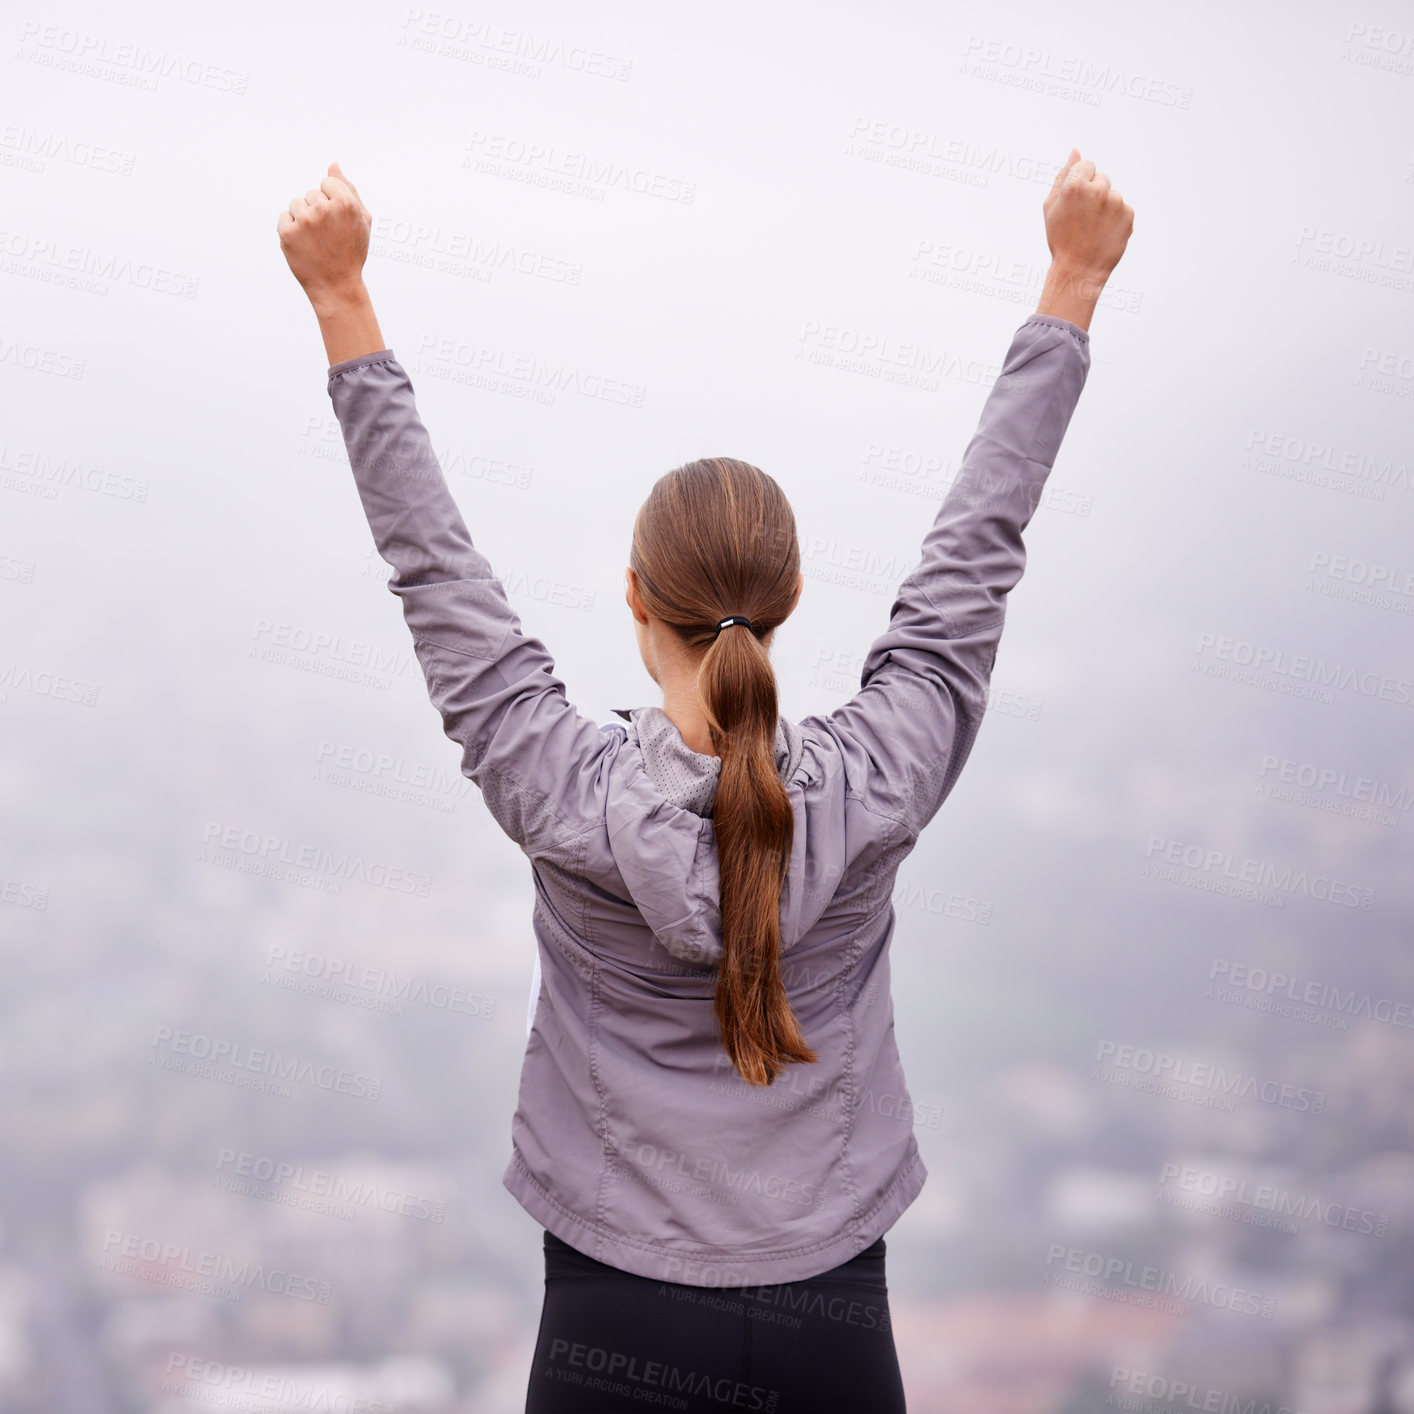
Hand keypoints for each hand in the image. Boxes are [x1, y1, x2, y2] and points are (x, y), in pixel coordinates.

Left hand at [277, 161, 372, 304]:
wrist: (337, 286)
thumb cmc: (351, 252)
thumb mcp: (361, 221)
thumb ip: (348, 189)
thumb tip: (333, 164)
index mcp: (345, 203)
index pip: (327, 183)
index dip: (332, 202)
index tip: (338, 223)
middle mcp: (324, 209)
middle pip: (311, 194)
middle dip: (318, 211)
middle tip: (328, 236)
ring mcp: (304, 221)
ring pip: (296, 204)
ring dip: (303, 219)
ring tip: (315, 241)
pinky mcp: (288, 233)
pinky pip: (284, 218)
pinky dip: (291, 230)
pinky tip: (304, 245)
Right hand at [1042, 149, 1133, 283]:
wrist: (1078, 270)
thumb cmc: (1061, 239)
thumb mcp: (1052, 207)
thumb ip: (1064, 176)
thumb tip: (1076, 152)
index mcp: (1075, 185)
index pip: (1087, 165)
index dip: (1080, 183)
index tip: (1076, 202)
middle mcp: (1097, 189)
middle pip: (1102, 179)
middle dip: (1094, 194)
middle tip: (1083, 219)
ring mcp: (1115, 202)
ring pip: (1113, 195)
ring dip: (1106, 208)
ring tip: (1093, 229)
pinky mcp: (1128, 214)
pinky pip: (1123, 209)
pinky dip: (1116, 220)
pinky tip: (1104, 233)